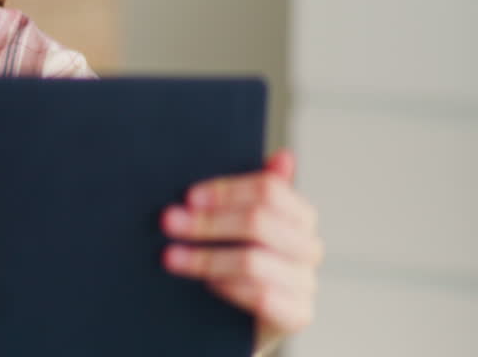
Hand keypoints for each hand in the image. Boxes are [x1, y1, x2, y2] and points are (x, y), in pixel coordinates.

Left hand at [160, 149, 322, 353]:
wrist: (236, 321)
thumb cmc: (237, 262)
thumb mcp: (239, 224)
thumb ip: (253, 191)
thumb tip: (285, 156)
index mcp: (299, 215)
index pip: (269, 190)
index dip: (227, 190)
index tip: (189, 197)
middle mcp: (308, 246)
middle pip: (259, 222)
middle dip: (207, 222)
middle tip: (169, 222)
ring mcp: (305, 282)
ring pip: (254, 260)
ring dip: (205, 258)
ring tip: (171, 256)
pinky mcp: (298, 315)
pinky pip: (262, 296)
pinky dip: (229, 288)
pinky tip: (206, 285)